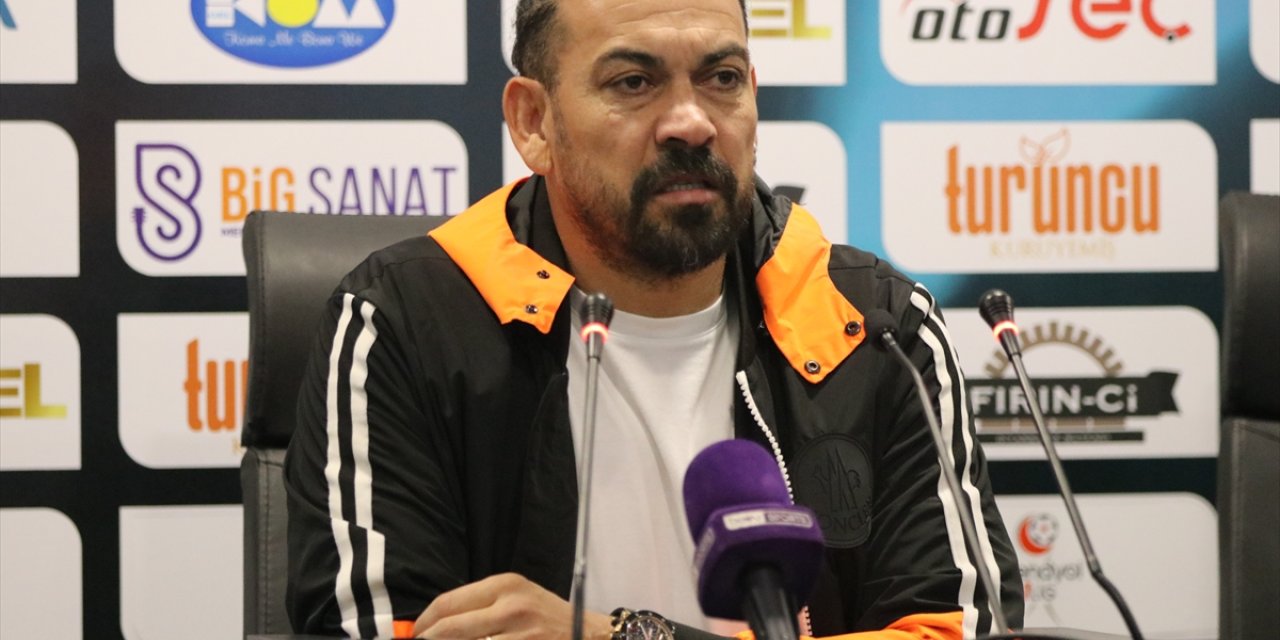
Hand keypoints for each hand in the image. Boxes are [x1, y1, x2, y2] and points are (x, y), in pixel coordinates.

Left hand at [413, 572, 612, 638]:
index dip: (425, 622)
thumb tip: (437, 623)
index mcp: (505, 585)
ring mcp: (520, 634)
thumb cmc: (548, 617)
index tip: (415, 633)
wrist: (588, 633)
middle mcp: (511, 606)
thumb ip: (480, 605)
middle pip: (450, 628)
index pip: (449, 603)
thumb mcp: (517, 597)